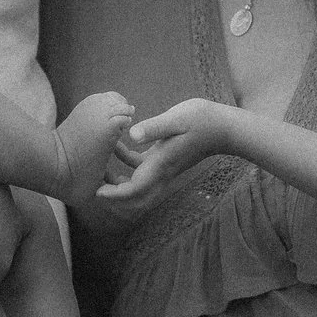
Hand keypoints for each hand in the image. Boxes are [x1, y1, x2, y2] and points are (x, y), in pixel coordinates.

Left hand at [96, 98, 234, 202]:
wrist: (223, 127)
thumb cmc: (201, 120)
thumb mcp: (176, 119)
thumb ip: (154, 128)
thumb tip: (132, 135)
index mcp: (161, 165)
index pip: (134, 190)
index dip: (114, 195)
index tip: (97, 192)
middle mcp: (161, 171)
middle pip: (134, 197)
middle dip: (114, 197)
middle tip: (94, 188)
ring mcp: (163, 168)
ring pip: (137, 186)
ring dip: (118, 184)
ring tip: (99, 171)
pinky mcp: (165, 160)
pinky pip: (142, 170)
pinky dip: (126, 164)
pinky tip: (117, 147)